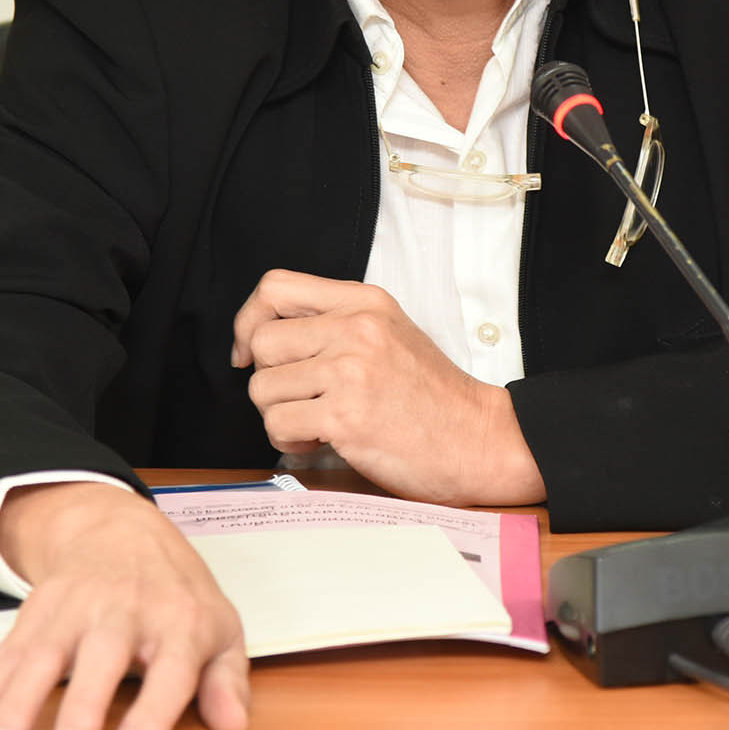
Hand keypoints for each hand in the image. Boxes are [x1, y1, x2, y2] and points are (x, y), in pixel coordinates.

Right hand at [0, 482, 247, 729]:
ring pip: (43, 653)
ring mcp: (76, 605)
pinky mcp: (37, 610)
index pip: (171, 668)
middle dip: (83, 707)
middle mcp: (126, 608)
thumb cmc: (176, 595)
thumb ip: (226, 681)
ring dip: (16, 703)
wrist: (119, 528)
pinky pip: (9, 651)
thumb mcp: (219, 628)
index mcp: (179, 620)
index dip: (152, 713)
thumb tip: (234, 726)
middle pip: (102, 656)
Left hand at [230, 269, 544, 506]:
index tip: (251, 352)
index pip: (275, 287)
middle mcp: (356, 328)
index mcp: (365, 302)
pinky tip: (323, 441)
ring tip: (319, 424)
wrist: (479, 440)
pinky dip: (291, 442)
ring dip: (281, 415)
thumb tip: (262, 340)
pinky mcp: (344, 415)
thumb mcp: (390, 334)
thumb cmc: (433, 397)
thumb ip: (336, 325)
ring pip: (263, 388)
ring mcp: (350, 370)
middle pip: (262, 342)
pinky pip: (278, 425)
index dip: (249, 320)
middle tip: (300, 400)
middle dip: (270, 380)